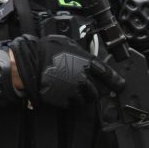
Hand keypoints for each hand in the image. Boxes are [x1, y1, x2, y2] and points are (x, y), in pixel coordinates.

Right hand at [10, 35, 124, 108]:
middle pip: (98, 91)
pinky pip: (73, 103)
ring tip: (76, 88)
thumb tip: (89, 57)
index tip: (120, 85)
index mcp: (86, 63)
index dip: (116, 81)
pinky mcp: (63, 100)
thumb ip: (82, 53)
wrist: (28, 64)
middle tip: (93, 86)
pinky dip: (73, 99)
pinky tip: (66, 92)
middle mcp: (82, 79)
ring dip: (85, 95)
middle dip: (98, 89)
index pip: (108, 75)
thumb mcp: (69, 44)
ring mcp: (73, 91)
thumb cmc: (46, 50)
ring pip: (87, 99)